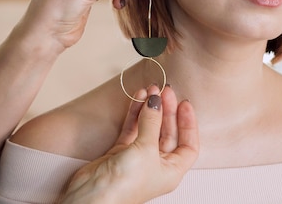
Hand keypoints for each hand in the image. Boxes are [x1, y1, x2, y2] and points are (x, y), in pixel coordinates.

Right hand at [60, 85, 198, 203]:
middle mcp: (157, 164)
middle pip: (168, 132)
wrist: (93, 195)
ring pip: (148, 127)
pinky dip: (135, 113)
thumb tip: (156, 100)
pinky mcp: (121, 152)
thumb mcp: (146, 150)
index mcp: (171, 171)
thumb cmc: (125, 184)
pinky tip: (138, 98)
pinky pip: (132, 128)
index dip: (188, 123)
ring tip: (150, 89)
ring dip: (149, 109)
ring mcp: (138, 157)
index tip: (183, 103)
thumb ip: (152, 122)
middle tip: (164, 91)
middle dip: (166, 110)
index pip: (188, 144)